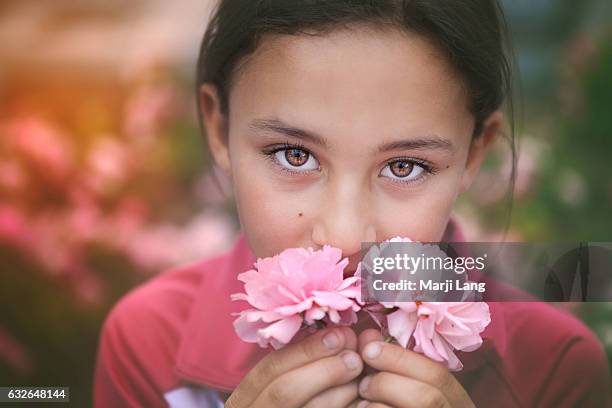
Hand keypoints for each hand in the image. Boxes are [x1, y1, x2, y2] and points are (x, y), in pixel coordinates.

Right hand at [225, 327, 363, 407]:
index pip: (270, 368)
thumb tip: (345, 335)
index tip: (339, 335)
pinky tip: (363, 403)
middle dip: (323, 370)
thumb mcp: (280, 390)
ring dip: (338, 394)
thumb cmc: (287, 407)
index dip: (306, 350)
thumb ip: (305, 366)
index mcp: (243, 401)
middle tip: (355, 358)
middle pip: (284, 391)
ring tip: (362, 379)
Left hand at [354, 329, 475, 407]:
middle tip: (364, 384)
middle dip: (387, 383)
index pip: (437, 375)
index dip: (400, 358)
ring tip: (362, 404)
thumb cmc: (405, 404)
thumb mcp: (410, 390)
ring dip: (378, 406)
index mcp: (459, 404)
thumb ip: (393, 366)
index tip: (368, 349)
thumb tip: (367, 337)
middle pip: (426, 397)